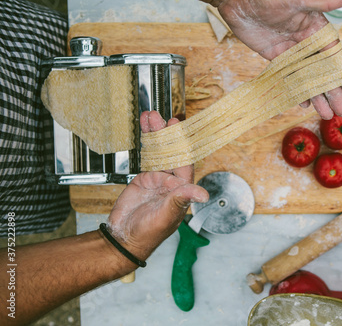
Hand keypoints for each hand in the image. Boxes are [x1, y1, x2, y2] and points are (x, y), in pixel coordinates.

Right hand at [107, 111, 208, 260]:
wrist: (124, 237)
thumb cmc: (149, 232)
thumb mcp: (166, 215)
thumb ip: (181, 201)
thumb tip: (204, 195)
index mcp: (182, 190)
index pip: (184, 161)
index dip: (180, 143)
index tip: (176, 127)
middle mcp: (172, 182)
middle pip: (171, 152)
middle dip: (166, 134)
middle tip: (159, 117)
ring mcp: (157, 179)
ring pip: (159, 151)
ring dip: (155, 134)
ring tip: (149, 116)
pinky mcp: (144, 178)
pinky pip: (147, 156)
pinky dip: (146, 142)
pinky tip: (144, 128)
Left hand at [216, 0, 341, 118]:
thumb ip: (323, 0)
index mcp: (316, 28)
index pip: (336, 56)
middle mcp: (307, 42)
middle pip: (323, 72)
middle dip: (333, 92)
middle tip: (341, 111)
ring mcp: (291, 52)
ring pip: (307, 78)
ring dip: (316, 96)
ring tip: (325, 114)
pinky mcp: (276, 57)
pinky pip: (289, 77)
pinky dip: (295, 90)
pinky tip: (302, 103)